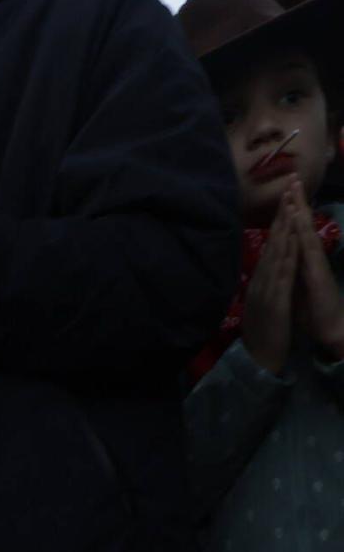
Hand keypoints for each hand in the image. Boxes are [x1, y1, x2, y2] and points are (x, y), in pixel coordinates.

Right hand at [241, 195, 296, 375]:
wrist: (259, 362)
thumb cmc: (264, 335)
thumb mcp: (263, 305)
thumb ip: (264, 285)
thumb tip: (266, 269)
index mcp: (259, 282)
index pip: (270, 246)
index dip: (278, 222)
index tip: (285, 199)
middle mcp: (260, 282)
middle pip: (272, 244)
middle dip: (281, 217)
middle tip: (288, 190)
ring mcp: (266, 292)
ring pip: (276, 257)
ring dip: (283, 232)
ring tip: (290, 208)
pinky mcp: (274, 304)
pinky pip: (281, 278)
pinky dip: (286, 259)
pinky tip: (292, 245)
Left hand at [286, 177, 343, 359]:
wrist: (329, 329)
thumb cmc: (313, 310)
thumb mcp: (296, 287)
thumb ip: (290, 272)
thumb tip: (280, 263)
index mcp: (303, 260)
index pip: (294, 232)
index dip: (289, 214)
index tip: (284, 193)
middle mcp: (311, 256)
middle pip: (301, 224)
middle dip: (296, 202)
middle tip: (292, 178)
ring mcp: (315, 262)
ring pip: (306, 230)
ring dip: (300, 209)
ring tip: (296, 188)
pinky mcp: (317, 272)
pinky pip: (308, 249)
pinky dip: (302, 233)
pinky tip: (298, 219)